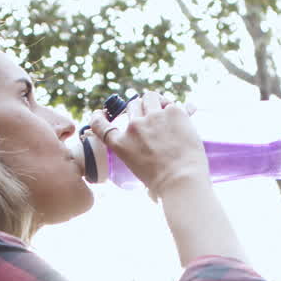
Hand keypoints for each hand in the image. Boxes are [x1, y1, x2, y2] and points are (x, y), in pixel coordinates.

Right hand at [88, 91, 209, 199]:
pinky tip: (182, 115)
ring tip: (164, 109)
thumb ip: (137, 151)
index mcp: (121, 144)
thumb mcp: (138, 168)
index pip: (100, 126)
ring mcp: (153, 117)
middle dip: (141, 109)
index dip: (98, 117)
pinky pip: (172, 102)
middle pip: (132, 104)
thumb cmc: (162, 183)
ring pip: (150, 96)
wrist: (181, 180)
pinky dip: (177, 108)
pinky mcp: (173, 112)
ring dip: (156, 101)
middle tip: (151, 117)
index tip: (100, 114)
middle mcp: (133, 127)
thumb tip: (148, 147)